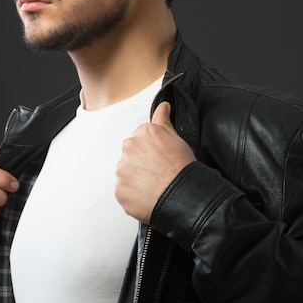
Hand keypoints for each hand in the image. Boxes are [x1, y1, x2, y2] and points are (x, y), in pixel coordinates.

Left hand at [115, 101, 195, 223]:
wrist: (183, 196)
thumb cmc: (182, 168)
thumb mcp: (177, 138)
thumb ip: (163, 119)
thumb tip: (163, 106)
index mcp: (142, 133)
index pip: (141, 138)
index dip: (152, 150)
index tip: (159, 158)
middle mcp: (129, 148)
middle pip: (131, 154)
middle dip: (141, 162)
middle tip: (157, 172)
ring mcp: (122, 170)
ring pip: (126, 172)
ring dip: (136, 178)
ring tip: (153, 185)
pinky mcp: (120, 190)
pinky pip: (124, 190)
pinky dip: (133, 194)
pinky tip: (147, 194)